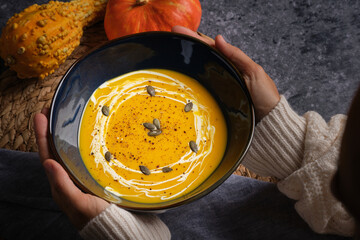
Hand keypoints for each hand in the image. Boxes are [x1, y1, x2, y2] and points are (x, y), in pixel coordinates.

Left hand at [34, 108, 109, 229]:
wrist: (120, 227)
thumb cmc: (98, 218)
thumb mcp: (78, 204)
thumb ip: (63, 186)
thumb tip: (48, 162)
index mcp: (62, 184)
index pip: (47, 155)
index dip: (42, 135)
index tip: (40, 115)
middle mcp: (70, 177)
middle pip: (57, 150)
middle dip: (52, 130)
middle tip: (53, 109)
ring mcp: (83, 175)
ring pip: (71, 151)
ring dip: (67, 133)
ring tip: (68, 116)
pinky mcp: (97, 174)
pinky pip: (87, 155)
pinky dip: (86, 142)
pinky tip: (92, 133)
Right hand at [172, 26, 279, 120]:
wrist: (267, 120)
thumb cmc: (264, 95)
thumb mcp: (253, 71)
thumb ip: (236, 56)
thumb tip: (218, 39)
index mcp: (232, 62)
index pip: (210, 46)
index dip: (195, 38)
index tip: (179, 30)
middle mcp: (223, 71)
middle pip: (202, 55)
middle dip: (187, 44)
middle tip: (172, 34)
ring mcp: (218, 85)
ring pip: (200, 70)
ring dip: (186, 60)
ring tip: (171, 48)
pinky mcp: (215, 99)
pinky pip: (201, 87)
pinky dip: (191, 80)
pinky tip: (180, 76)